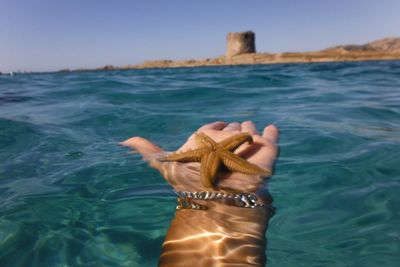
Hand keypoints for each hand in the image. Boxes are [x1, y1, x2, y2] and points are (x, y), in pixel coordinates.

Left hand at [121, 121, 278, 191]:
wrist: (222, 195)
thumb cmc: (193, 180)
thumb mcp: (167, 165)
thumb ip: (149, 151)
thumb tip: (123, 141)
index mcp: (208, 146)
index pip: (212, 129)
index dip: (214, 126)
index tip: (216, 126)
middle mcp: (226, 147)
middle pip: (230, 130)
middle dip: (231, 130)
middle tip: (229, 135)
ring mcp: (247, 150)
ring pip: (249, 132)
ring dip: (248, 130)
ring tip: (247, 132)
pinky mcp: (267, 153)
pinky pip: (271, 140)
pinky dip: (272, 133)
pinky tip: (270, 129)